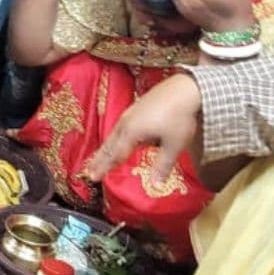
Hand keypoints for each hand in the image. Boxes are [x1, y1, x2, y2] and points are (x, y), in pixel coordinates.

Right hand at [82, 73, 201, 185]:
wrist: (185, 88)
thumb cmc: (179, 118)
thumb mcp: (173, 145)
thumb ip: (162, 166)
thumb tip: (156, 186)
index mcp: (132, 133)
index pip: (115, 155)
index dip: (104, 168)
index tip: (93, 178)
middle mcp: (126, 123)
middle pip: (109, 145)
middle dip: (99, 159)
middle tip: (88, 171)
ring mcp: (130, 113)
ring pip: (113, 134)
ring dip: (105, 148)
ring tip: (98, 157)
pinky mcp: (136, 107)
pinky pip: (119, 127)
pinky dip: (113, 137)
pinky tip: (118, 138)